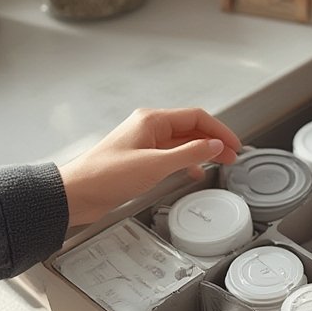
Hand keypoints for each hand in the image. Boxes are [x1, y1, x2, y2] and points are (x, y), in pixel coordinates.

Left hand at [59, 107, 241, 224]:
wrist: (77, 193)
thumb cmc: (106, 176)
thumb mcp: (155, 165)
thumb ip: (189, 154)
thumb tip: (213, 145)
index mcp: (152, 121)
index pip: (196, 117)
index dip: (219, 131)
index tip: (234, 145)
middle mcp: (149, 128)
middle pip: (191, 129)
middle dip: (213, 141)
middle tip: (231, 156)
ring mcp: (144, 144)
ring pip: (182, 143)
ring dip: (201, 152)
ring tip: (219, 163)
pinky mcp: (140, 160)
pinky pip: (170, 156)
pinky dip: (186, 163)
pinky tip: (193, 173)